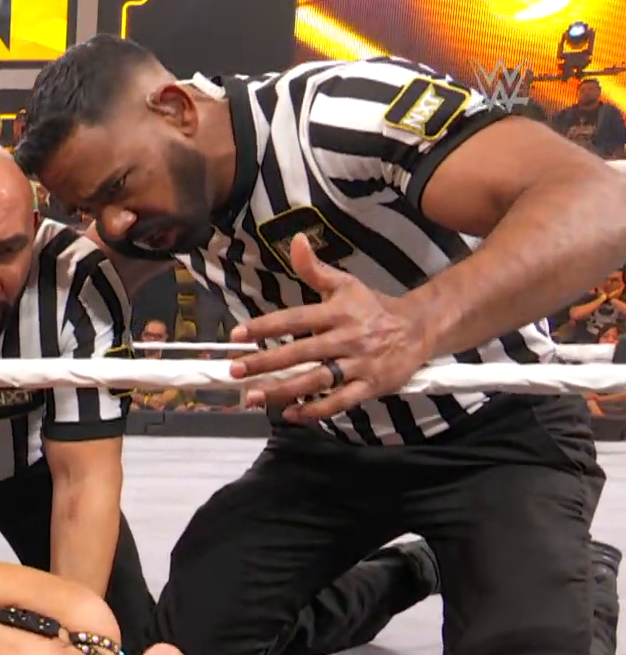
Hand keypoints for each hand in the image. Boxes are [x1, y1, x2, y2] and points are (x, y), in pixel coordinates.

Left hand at [227, 235, 435, 422]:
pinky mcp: (370, 386)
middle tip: (235, 371)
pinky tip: (289, 414)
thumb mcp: (345, 284)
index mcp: (337, 312)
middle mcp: (346, 338)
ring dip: (282, 391)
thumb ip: (315, 269)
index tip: (237, 336)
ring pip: (316, 380)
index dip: (265, 326)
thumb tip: (296, 240)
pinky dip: (314, 410)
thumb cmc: (373, 307)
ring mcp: (359, 365)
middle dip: (265, 363)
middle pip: (300, 352)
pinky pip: (339, 402)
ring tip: (253, 397)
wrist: (419, 328)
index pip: (295, 318)